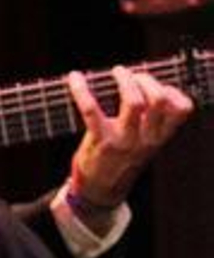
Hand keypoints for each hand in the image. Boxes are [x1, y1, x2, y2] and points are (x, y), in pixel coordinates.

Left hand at [67, 66, 193, 208]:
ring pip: (134, 102)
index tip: (155, 84)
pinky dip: (81, 90)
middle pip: (158, 99)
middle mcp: (147, 138)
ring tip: (118, 72)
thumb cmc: (121, 155)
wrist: (100, 185)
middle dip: (146, 79)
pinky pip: (91, 109)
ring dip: (125, 80)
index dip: (171, 90)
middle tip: (131, 75)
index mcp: (160, 136)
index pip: (182, 109)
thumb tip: (152, 85)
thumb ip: (152, 119)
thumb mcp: (145, 140)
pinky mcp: (101, 139)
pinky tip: (75, 77)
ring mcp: (124, 139)